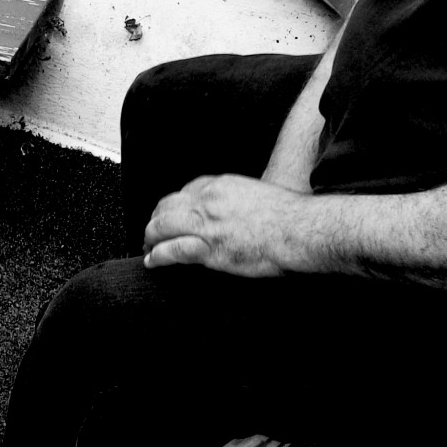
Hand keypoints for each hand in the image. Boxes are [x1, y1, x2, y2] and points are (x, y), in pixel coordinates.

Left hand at [142, 174, 314, 276]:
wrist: (298, 230)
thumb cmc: (287, 216)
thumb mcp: (257, 195)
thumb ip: (239, 199)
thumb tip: (234, 211)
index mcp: (220, 185)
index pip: (186, 191)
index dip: (174, 206)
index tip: (172, 215)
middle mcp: (208, 200)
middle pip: (168, 206)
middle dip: (156, 219)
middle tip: (153, 232)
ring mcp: (207, 224)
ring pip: (163, 226)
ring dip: (151, 237)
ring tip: (148, 246)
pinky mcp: (210, 248)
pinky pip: (173, 250)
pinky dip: (158, 255)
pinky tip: (152, 261)